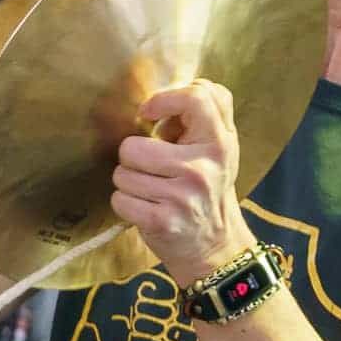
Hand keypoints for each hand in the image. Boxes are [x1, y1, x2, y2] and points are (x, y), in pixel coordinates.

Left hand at [112, 80, 249, 281]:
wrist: (216, 245)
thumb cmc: (209, 187)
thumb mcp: (221, 147)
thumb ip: (204, 113)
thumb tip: (164, 95)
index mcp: (220, 143)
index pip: (196, 98)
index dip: (163, 99)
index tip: (149, 114)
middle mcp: (203, 168)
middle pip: (133, 146)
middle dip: (135, 156)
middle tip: (154, 169)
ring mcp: (183, 196)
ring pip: (122, 173)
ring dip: (130, 182)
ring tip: (152, 190)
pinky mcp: (162, 221)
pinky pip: (120, 199)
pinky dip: (126, 205)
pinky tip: (146, 208)